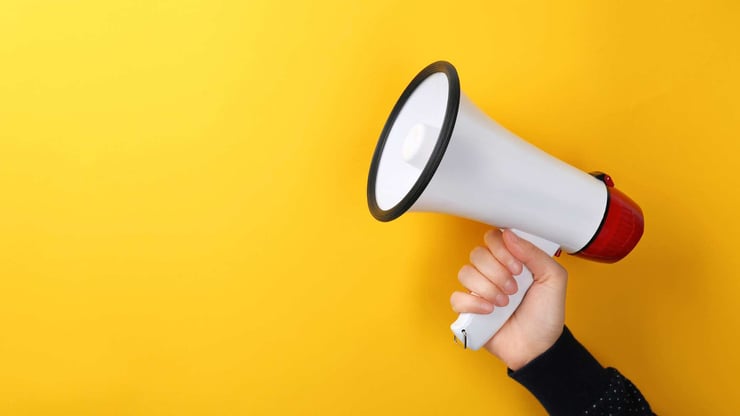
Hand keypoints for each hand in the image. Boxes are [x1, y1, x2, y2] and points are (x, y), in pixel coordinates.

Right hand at [450, 229, 567, 369]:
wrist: (539, 348)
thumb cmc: (546, 315)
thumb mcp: (554, 279)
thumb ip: (535, 253)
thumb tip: (509, 235)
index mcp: (511, 261)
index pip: (493, 238)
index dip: (502, 250)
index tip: (517, 267)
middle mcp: (493, 272)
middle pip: (477, 254)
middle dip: (497, 272)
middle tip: (513, 289)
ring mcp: (479, 291)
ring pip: (465, 273)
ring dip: (487, 288)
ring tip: (504, 303)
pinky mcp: (468, 310)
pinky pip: (456, 297)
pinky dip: (473, 304)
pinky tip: (489, 311)